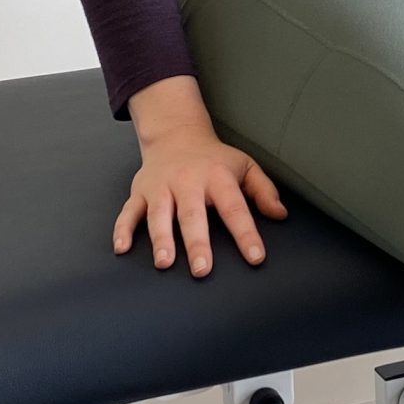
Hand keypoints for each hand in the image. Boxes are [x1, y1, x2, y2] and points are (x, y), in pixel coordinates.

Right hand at [116, 120, 289, 274]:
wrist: (176, 134)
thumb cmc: (215, 159)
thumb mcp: (245, 167)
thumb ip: (264, 191)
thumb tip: (280, 215)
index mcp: (217, 177)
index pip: (235, 208)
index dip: (246, 233)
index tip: (255, 257)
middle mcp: (187, 181)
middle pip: (192, 214)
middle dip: (197, 242)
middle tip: (202, 269)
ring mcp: (161, 187)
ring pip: (159, 214)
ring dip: (160, 238)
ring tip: (164, 263)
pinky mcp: (140, 191)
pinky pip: (129, 211)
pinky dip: (122, 229)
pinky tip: (122, 248)